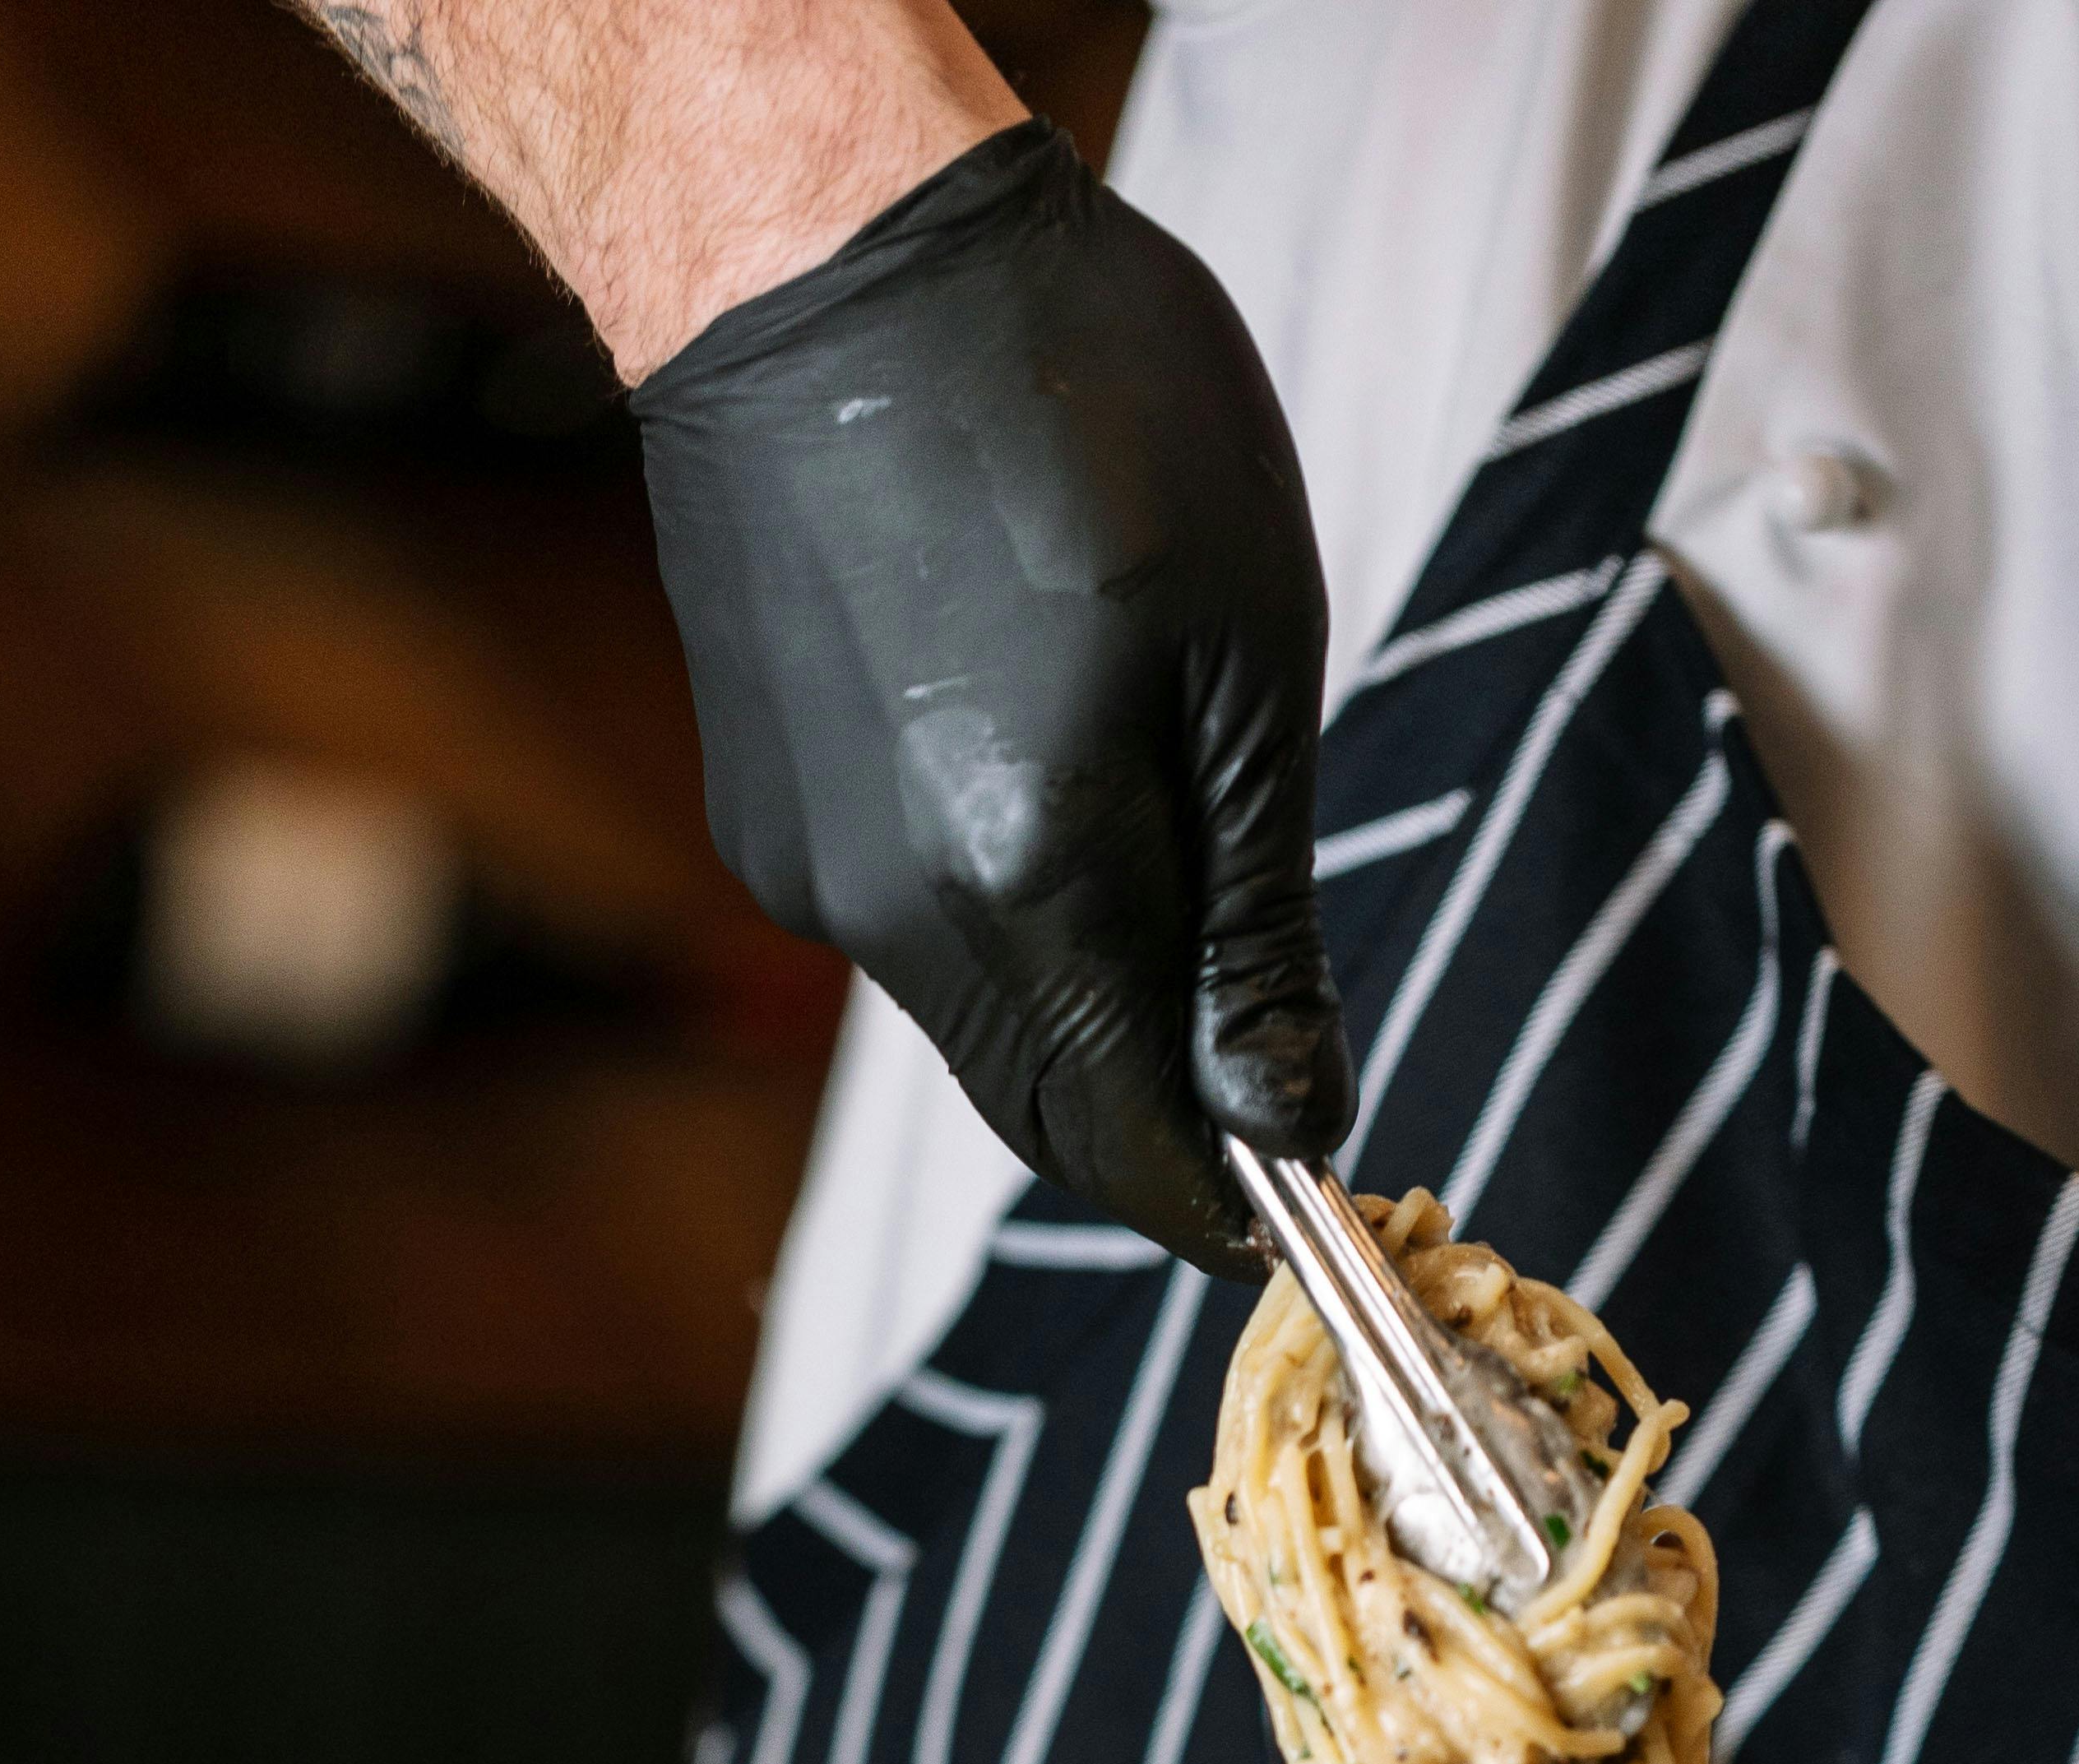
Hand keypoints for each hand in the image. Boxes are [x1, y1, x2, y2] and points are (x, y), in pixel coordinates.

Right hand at [632, 126, 1350, 1274]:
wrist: (819, 246)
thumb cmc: (1070, 399)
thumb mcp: (1248, 660)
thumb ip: (1260, 920)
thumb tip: (1292, 1114)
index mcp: (1030, 889)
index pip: (1138, 1152)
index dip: (1232, 1203)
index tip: (1313, 1199)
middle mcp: (892, 920)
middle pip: (1051, 1117)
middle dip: (1166, 1122)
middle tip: (1274, 1065)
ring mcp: (808, 874)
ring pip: (983, 1028)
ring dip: (1089, 1011)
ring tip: (1174, 867)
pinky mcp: (766, 818)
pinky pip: (911, 934)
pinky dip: (1004, 921)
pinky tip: (1046, 779)